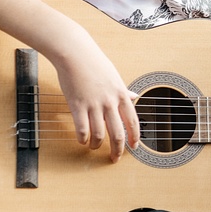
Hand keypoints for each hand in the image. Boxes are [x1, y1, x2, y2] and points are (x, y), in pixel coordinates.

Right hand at [52, 35, 139, 162]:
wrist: (75, 53)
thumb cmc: (95, 63)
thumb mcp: (115, 76)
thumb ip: (125, 90)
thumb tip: (135, 96)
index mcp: (122, 94)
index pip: (133, 121)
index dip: (134, 137)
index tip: (134, 147)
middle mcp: (110, 102)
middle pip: (118, 133)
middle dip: (118, 149)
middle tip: (115, 158)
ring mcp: (94, 104)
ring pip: (100, 134)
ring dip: (97, 145)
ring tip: (94, 147)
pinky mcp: (77, 105)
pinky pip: (82, 129)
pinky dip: (83, 139)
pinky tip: (82, 140)